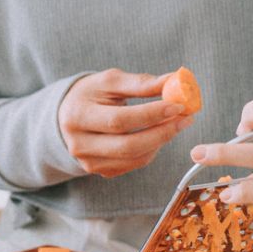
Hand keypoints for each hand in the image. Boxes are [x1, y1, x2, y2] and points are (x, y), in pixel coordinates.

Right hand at [58, 69, 194, 177]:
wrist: (66, 116)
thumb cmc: (91, 94)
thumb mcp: (110, 81)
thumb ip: (140, 83)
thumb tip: (174, 81)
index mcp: (78, 116)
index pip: (119, 120)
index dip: (151, 115)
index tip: (177, 105)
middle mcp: (79, 144)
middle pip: (128, 145)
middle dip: (162, 132)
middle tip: (186, 118)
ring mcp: (88, 162)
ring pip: (134, 158)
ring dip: (161, 142)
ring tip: (176, 123)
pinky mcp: (99, 171)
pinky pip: (133, 164)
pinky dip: (151, 150)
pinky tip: (159, 134)